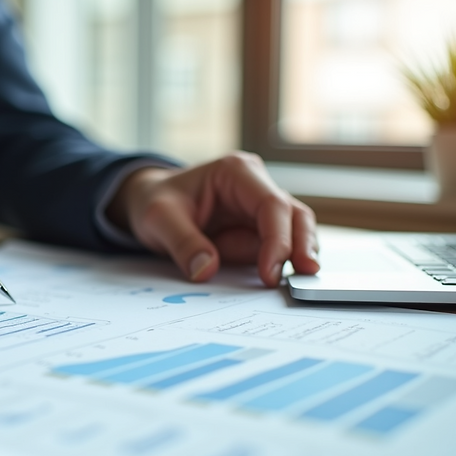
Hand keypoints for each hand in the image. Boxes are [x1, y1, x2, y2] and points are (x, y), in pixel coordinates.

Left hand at [106, 152, 318, 286]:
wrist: (149, 204)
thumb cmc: (155, 202)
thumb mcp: (158, 219)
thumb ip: (182, 243)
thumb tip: (206, 270)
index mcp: (236, 172)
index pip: (271, 205)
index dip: (278, 240)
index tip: (270, 273)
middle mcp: (256, 186)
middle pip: (295, 216)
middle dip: (302, 246)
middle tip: (306, 277)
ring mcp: (259, 209)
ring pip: (295, 232)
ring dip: (297, 257)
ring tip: (300, 283)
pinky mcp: (258, 230)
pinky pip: (279, 247)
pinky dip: (284, 264)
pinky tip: (284, 281)